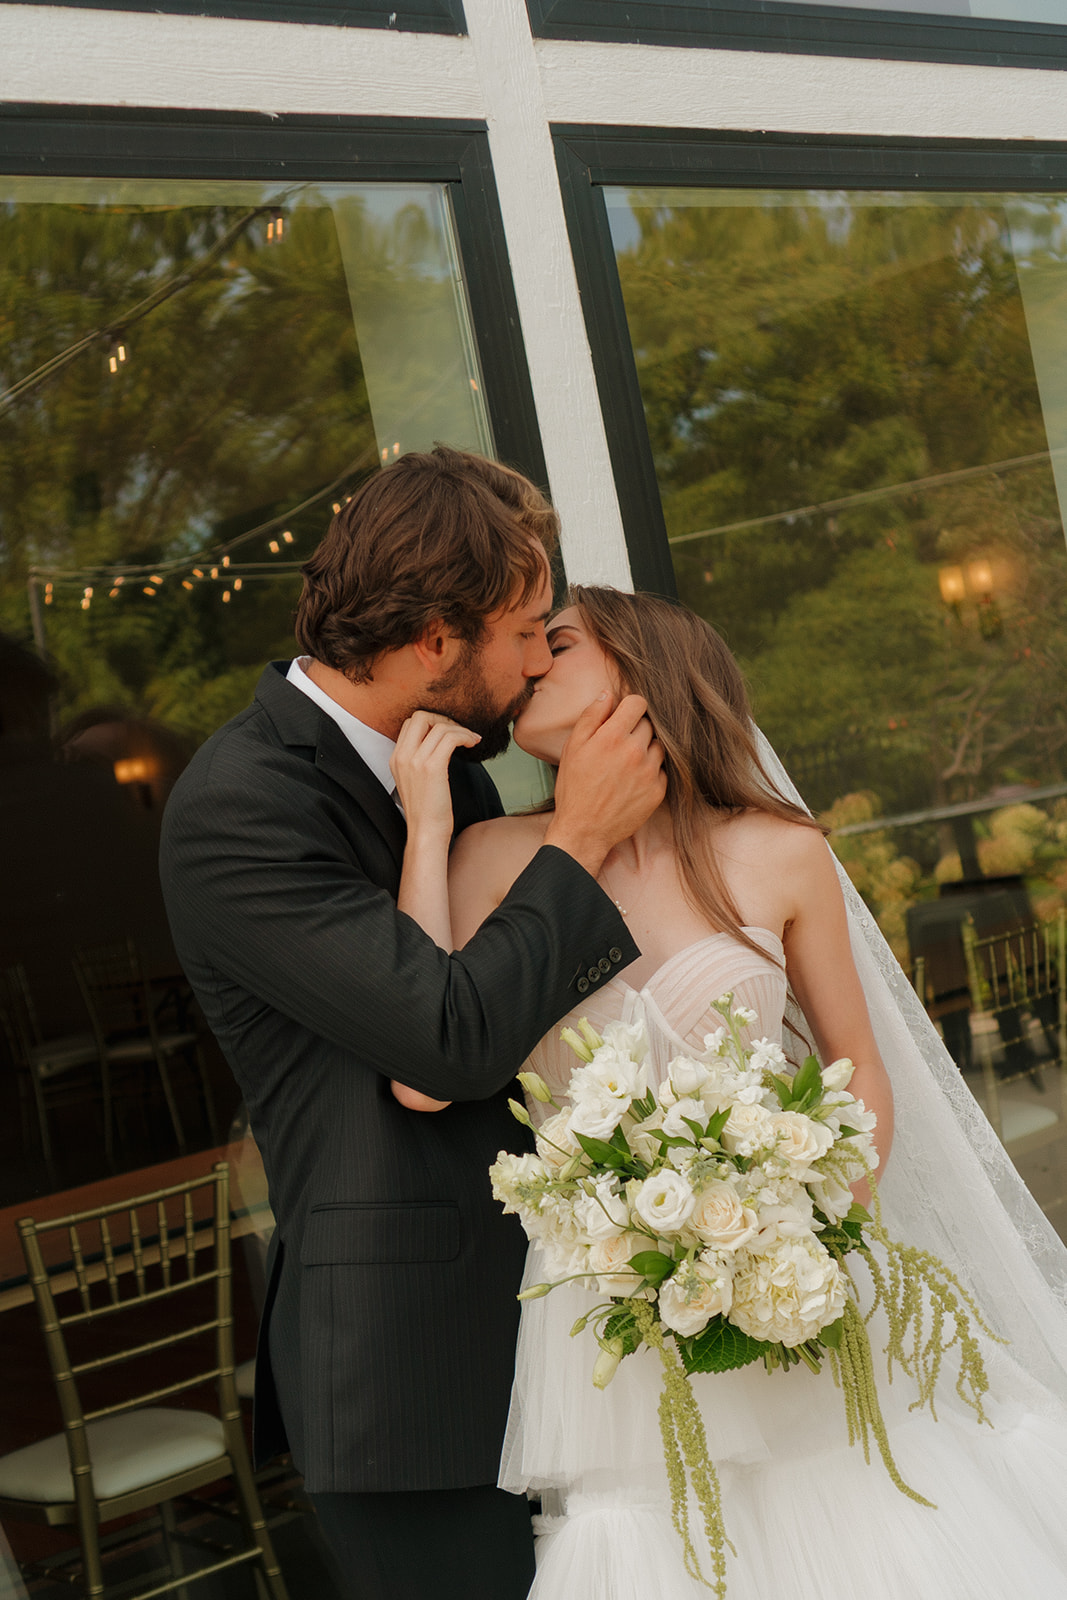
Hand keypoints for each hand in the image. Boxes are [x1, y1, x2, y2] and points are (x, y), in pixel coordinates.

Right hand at [390, 712, 480, 836]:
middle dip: (444, 718)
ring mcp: (415, 760)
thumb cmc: (427, 812)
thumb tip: (441, 746)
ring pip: (440, 726)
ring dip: (460, 729)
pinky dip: (465, 736)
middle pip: (421, 716)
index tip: (449, 732)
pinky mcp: (432, 767)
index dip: (433, 722)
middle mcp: (402, 756)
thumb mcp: (416, 782)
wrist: (426, 833)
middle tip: (459, 731)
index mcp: (396, 758)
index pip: (411, 723)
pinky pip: (450, 737)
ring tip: (472, 739)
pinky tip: (473, 744)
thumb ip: (420, 762)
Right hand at [544, 693, 665, 875]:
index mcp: (613, 737)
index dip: (630, 707)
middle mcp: (635, 752)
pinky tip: (633, 780)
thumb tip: (608, 694)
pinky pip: (662, 769)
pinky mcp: (658, 791)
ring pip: (658, 746)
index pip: (638, 703)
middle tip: (619, 745)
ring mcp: (650, 772)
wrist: (585, 830)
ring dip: (646, 749)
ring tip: (627, 763)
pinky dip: (651, 770)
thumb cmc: (575, 788)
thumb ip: (591, 717)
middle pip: (648, 724)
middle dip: (635, 729)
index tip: (624, 715)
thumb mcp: (573, 748)